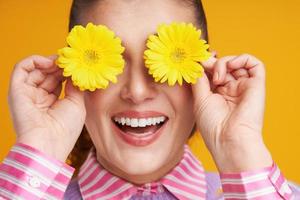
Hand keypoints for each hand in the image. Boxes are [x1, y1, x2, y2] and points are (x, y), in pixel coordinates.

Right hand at [8, 55, 85, 161]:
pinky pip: (20, 69)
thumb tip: (75, 73)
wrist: (49, 143)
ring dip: (49, 62)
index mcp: (52, 103)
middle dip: (59, 65)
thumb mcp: (77, 103)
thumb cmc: (66, 128)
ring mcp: (27, 94)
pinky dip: (33, 60)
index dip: (66, 71)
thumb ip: (74, 86)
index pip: (57, 80)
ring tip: (61, 62)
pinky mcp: (16, 90)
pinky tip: (48, 62)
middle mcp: (38, 98)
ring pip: (35, 70)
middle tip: (70, 60)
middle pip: (48, 74)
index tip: (76, 65)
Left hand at [192, 53, 272, 172]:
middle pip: (223, 65)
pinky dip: (242, 59)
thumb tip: (198, 63)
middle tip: (204, 65)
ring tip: (217, 77)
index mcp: (217, 94)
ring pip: (236, 63)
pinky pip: (255, 64)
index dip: (204, 65)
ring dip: (224, 63)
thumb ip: (199, 79)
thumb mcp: (200, 99)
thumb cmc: (212, 125)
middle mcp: (231, 90)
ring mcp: (244, 87)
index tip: (195, 63)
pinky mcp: (257, 85)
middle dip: (211, 63)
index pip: (212, 72)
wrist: (230, 140)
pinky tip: (231, 67)